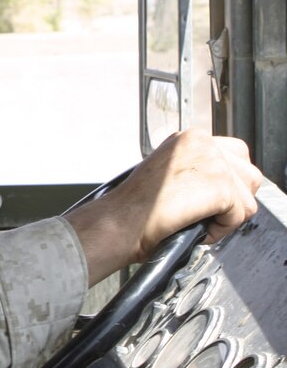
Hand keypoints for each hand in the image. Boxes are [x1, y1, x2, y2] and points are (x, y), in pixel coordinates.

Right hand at [66, 129, 261, 284]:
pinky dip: (220, 230)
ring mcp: (213, 163)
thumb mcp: (167, 170)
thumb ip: (196, 166)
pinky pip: (239, 216)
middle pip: (248, 175)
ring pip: (247, 198)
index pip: (236, 154)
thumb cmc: (135, 205)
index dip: (228, 182)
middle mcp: (203, 143)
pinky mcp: (220, 187)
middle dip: (233, 199)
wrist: (119, 221)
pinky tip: (196, 227)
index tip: (209, 198)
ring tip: (198, 221)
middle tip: (205, 213)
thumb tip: (221, 182)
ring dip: (227, 216)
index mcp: (190, 137)